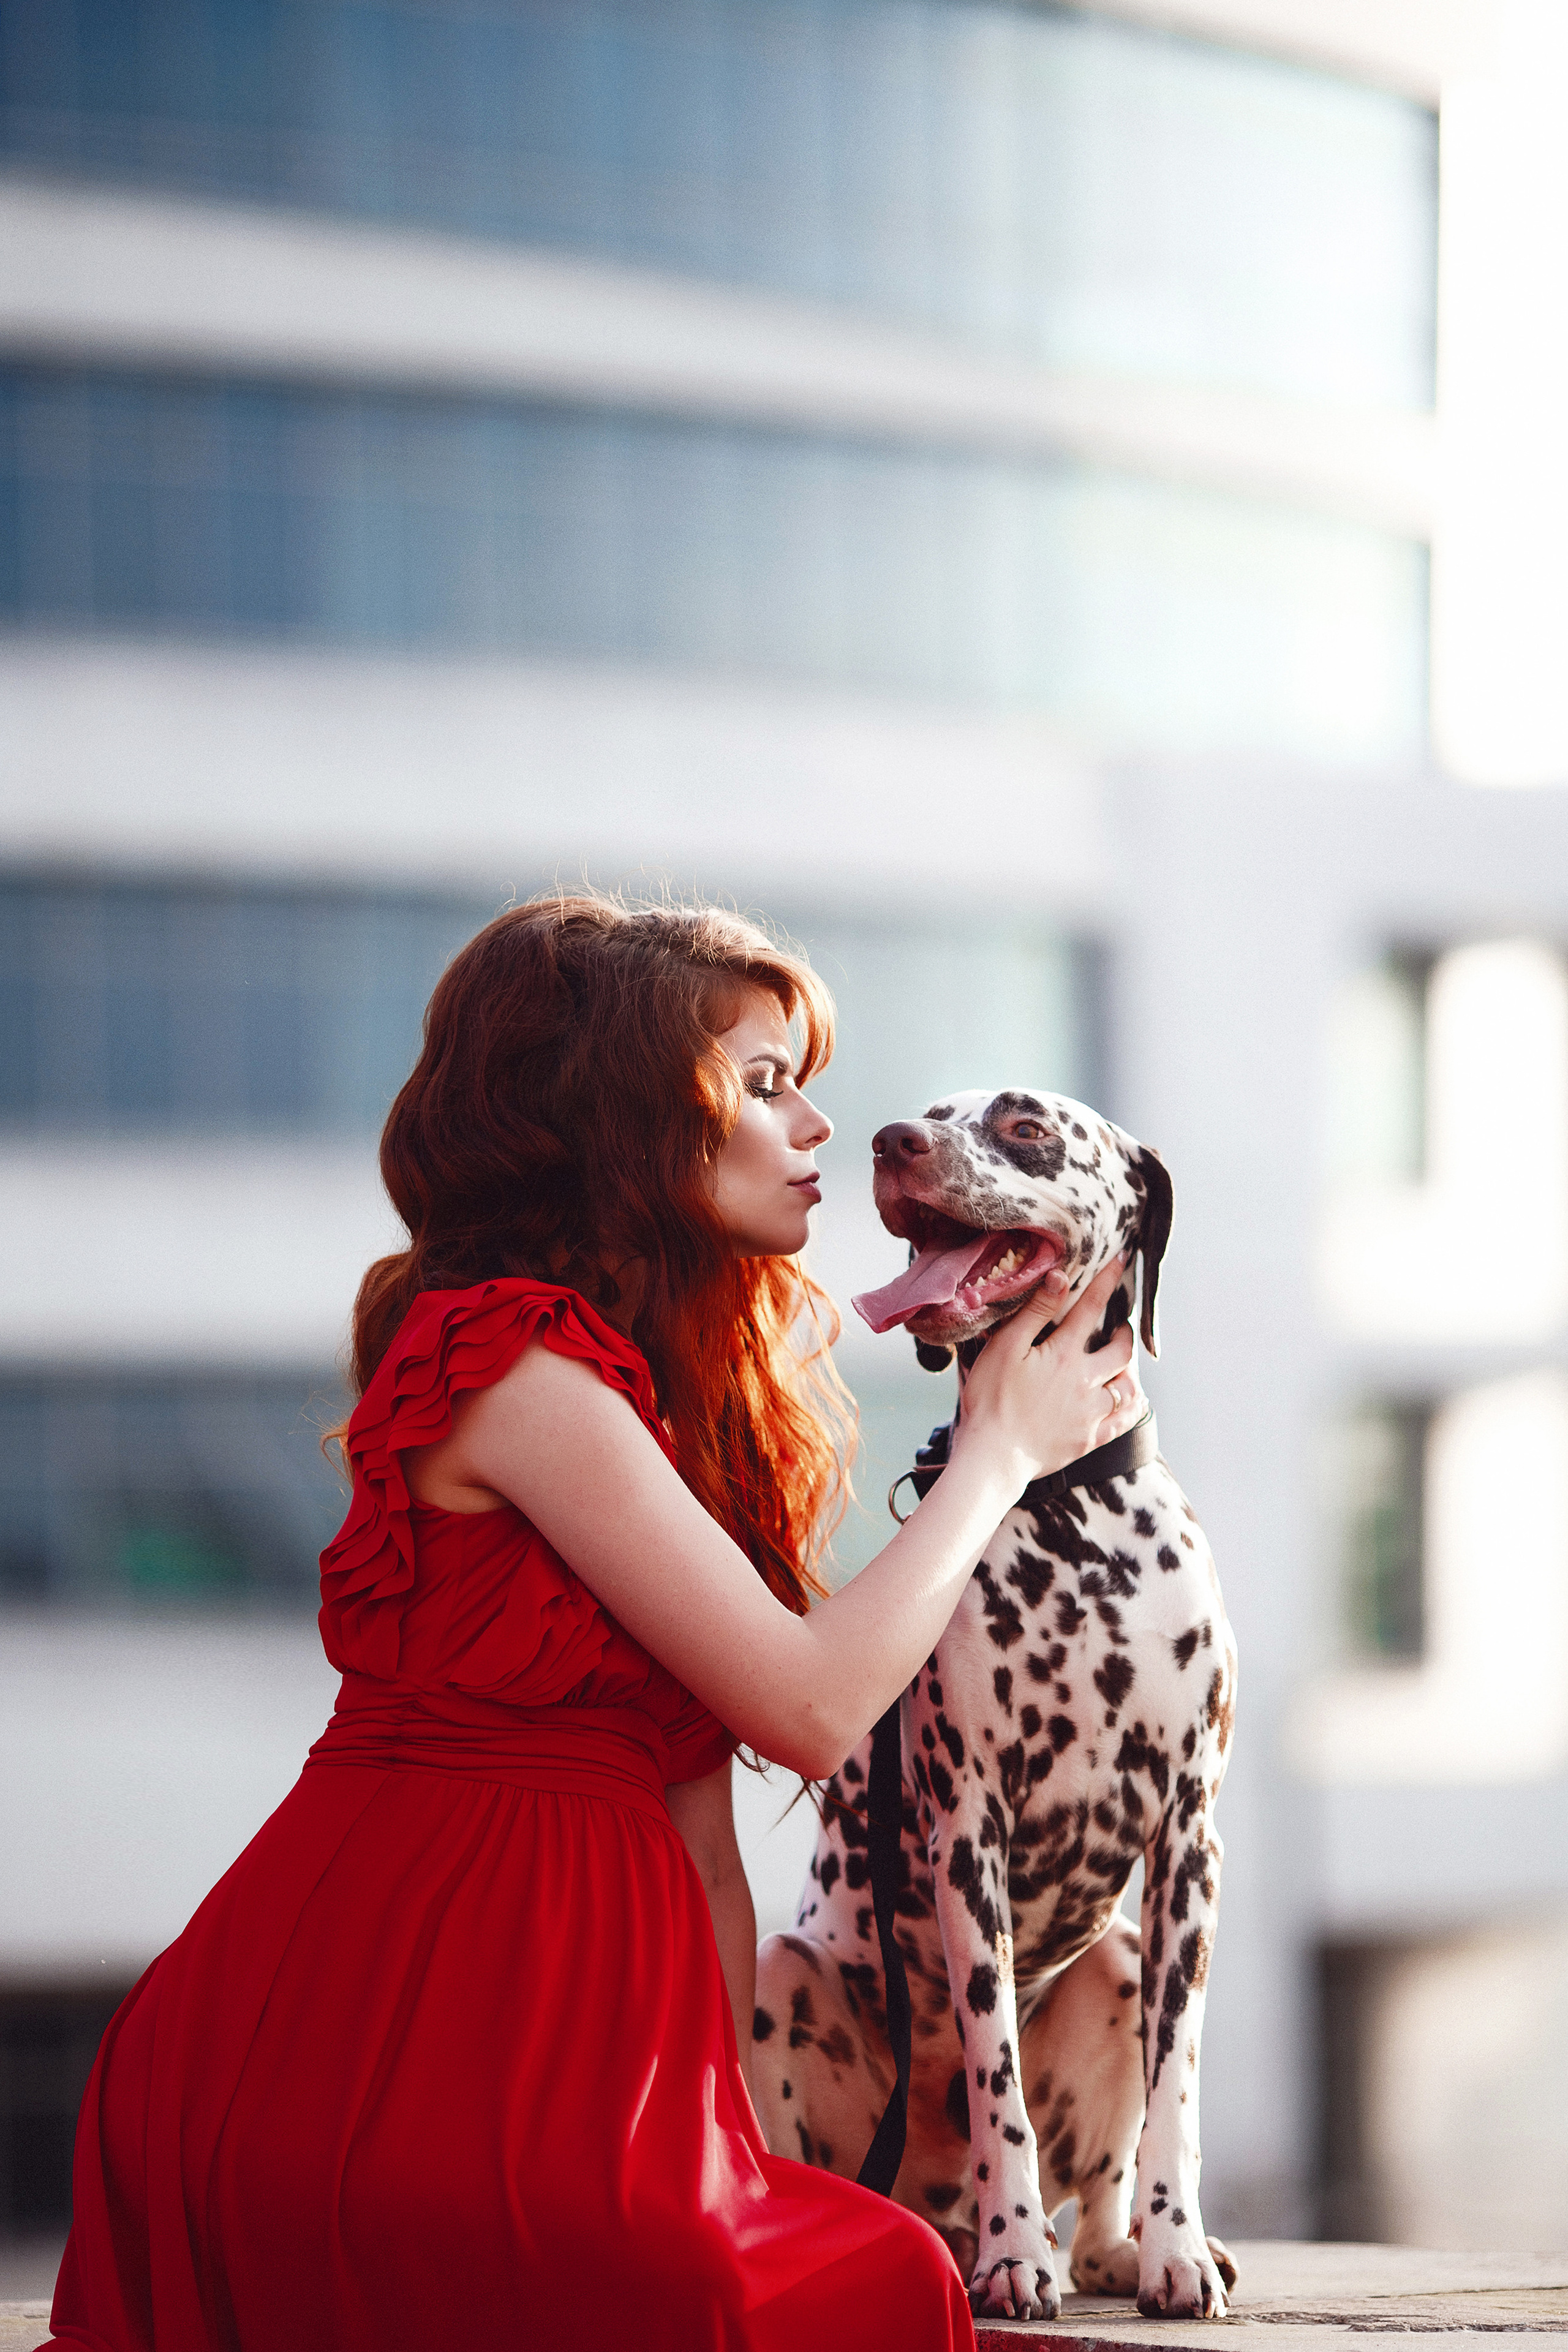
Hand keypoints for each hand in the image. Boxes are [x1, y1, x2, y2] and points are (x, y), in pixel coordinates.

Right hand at [953, 1257, 1144, 1488]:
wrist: (994, 1456)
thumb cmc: (991, 1400)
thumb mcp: (1005, 1348)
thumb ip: (1034, 1313)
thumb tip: (1060, 1278)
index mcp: (1064, 1355)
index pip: (1092, 1308)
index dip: (1107, 1282)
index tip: (1122, 1262)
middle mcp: (1086, 1382)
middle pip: (1121, 1351)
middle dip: (1125, 1333)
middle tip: (1121, 1327)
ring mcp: (1091, 1414)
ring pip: (1128, 1388)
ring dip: (1130, 1372)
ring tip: (1124, 1364)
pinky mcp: (1090, 1440)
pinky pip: (1124, 1421)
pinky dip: (1131, 1406)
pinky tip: (1129, 1401)